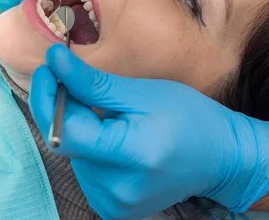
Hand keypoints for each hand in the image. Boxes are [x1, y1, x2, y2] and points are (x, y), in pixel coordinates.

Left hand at [29, 44, 268, 218]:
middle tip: (78, 81)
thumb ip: (94, 83)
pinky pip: (86, 169)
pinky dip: (92, 147)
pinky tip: (114, 136)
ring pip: (75, 155)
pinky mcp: (113, 209)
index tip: (47, 68)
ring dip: (81, 128)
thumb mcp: (145, 92)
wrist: (221, 158)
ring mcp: (114, 205)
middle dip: (67, 108)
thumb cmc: (190, 118)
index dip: (49, 99)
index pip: (67, 132)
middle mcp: (118, 190)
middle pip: (69, 143)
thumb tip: (54, 62)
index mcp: (132, 157)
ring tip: (111, 114)